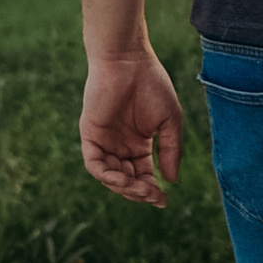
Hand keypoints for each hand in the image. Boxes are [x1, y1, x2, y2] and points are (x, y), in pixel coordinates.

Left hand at [81, 45, 183, 207]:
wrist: (129, 61)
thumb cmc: (152, 85)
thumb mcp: (170, 122)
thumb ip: (170, 150)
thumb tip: (172, 180)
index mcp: (139, 144)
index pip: (143, 175)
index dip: (152, 191)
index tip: (164, 200)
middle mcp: (120, 146)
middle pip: (127, 180)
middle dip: (140, 192)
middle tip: (153, 196)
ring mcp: (104, 141)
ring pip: (110, 176)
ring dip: (125, 188)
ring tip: (141, 189)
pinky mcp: (90, 135)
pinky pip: (94, 164)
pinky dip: (107, 175)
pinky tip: (122, 179)